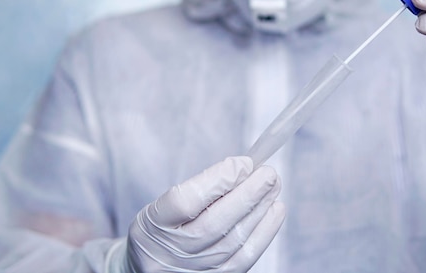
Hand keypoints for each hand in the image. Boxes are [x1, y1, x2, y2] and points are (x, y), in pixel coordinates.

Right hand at [106, 156, 284, 271]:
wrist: (151, 268)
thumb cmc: (164, 228)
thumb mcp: (165, 205)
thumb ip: (200, 188)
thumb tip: (244, 168)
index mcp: (152, 226)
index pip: (184, 201)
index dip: (218, 179)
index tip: (243, 163)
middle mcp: (171, 253)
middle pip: (213, 224)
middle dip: (247, 195)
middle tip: (268, 173)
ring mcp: (193, 270)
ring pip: (233, 241)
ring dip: (260, 209)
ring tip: (274, 186)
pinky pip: (245, 257)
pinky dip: (265, 232)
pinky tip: (275, 209)